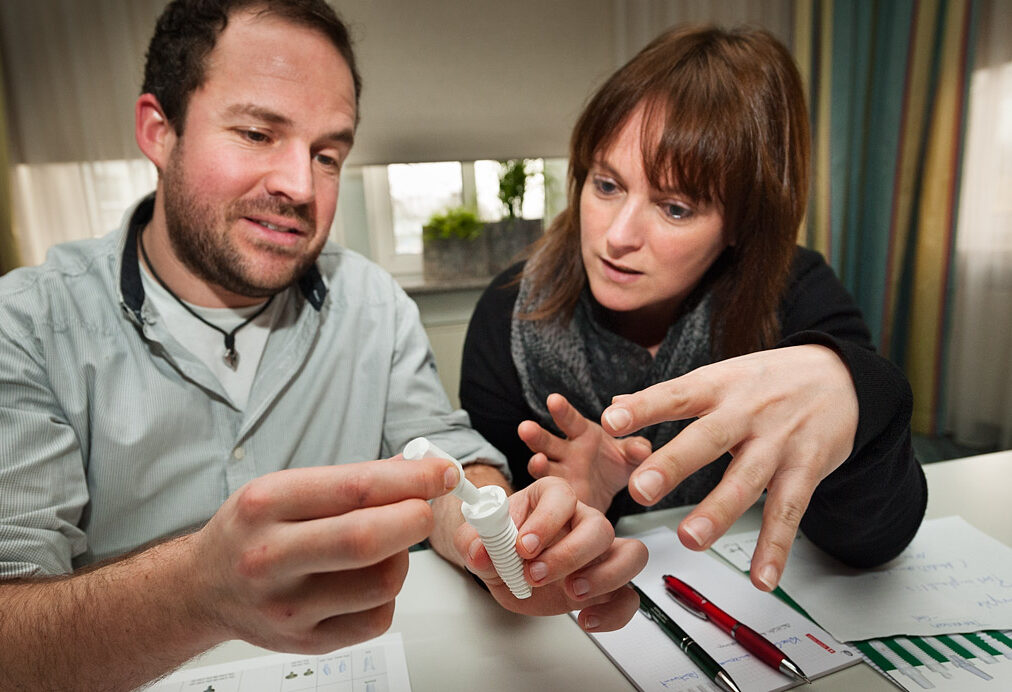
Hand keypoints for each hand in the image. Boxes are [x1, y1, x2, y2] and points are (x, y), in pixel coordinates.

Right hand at [190, 457, 457, 652]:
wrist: (204, 587)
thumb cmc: (250, 532)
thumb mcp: (284, 488)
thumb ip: (350, 481)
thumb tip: (417, 469)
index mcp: (266, 504)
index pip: (355, 488)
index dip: (411, 479)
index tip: (441, 473)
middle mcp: (270, 556)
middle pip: (366, 539)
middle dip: (414, 518)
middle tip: (423, 509)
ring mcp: (287, 606)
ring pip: (381, 583)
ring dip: (402, 558)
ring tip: (388, 545)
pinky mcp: (307, 641)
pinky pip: (377, 619)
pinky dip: (389, 594)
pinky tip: (370, 578)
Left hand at [453, 476, 647, 631]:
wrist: (510, 574)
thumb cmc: (504, 549)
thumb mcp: (480, 543)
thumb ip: (473, 542)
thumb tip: (479, 551)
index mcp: (551, 499)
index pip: (562, 496)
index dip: (545, 520)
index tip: (523, 546)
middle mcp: (582, 521)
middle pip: (599, 525)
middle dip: (570, 554)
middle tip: (537, 574)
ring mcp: (601, 553)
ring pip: (630, 553)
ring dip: (604, 576)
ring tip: (571, 592)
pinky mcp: (609, 586)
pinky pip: (630, 596)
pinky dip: (613, 612)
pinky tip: (586, 618)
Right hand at [519, 393, 651, 511]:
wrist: (609, 492)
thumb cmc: (614, 463)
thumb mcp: (630, 455)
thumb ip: (637, 449)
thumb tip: (642, 449)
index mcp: (581, 435)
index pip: (570, 419)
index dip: (562, 410)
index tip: (554, 400)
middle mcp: (565, 453)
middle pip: (547, 442)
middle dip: (536, 435)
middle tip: (526, 428)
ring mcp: (560, 476)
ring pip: (543, 468)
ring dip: (537, 464)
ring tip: (536, 461)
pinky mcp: (561, 498)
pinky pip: (552, 497)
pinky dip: (549, 497)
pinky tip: (548, 497)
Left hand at [601, 345, 857, 590]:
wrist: (840, 376)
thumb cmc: (767, 380)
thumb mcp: (719, 378)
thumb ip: (669, 396)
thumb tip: (615, 405)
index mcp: (717, 387)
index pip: (675, 395)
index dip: (643, 408)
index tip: (610, 422)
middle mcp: (746, 413)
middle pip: (706, 439)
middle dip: (672, 466)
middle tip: (639, 491)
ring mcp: (778, 442)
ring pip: (746, 480)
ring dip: (718, 512)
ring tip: (690, 540)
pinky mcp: (807, 468)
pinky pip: (789, 511)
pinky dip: (775, 547)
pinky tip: (761, 577)